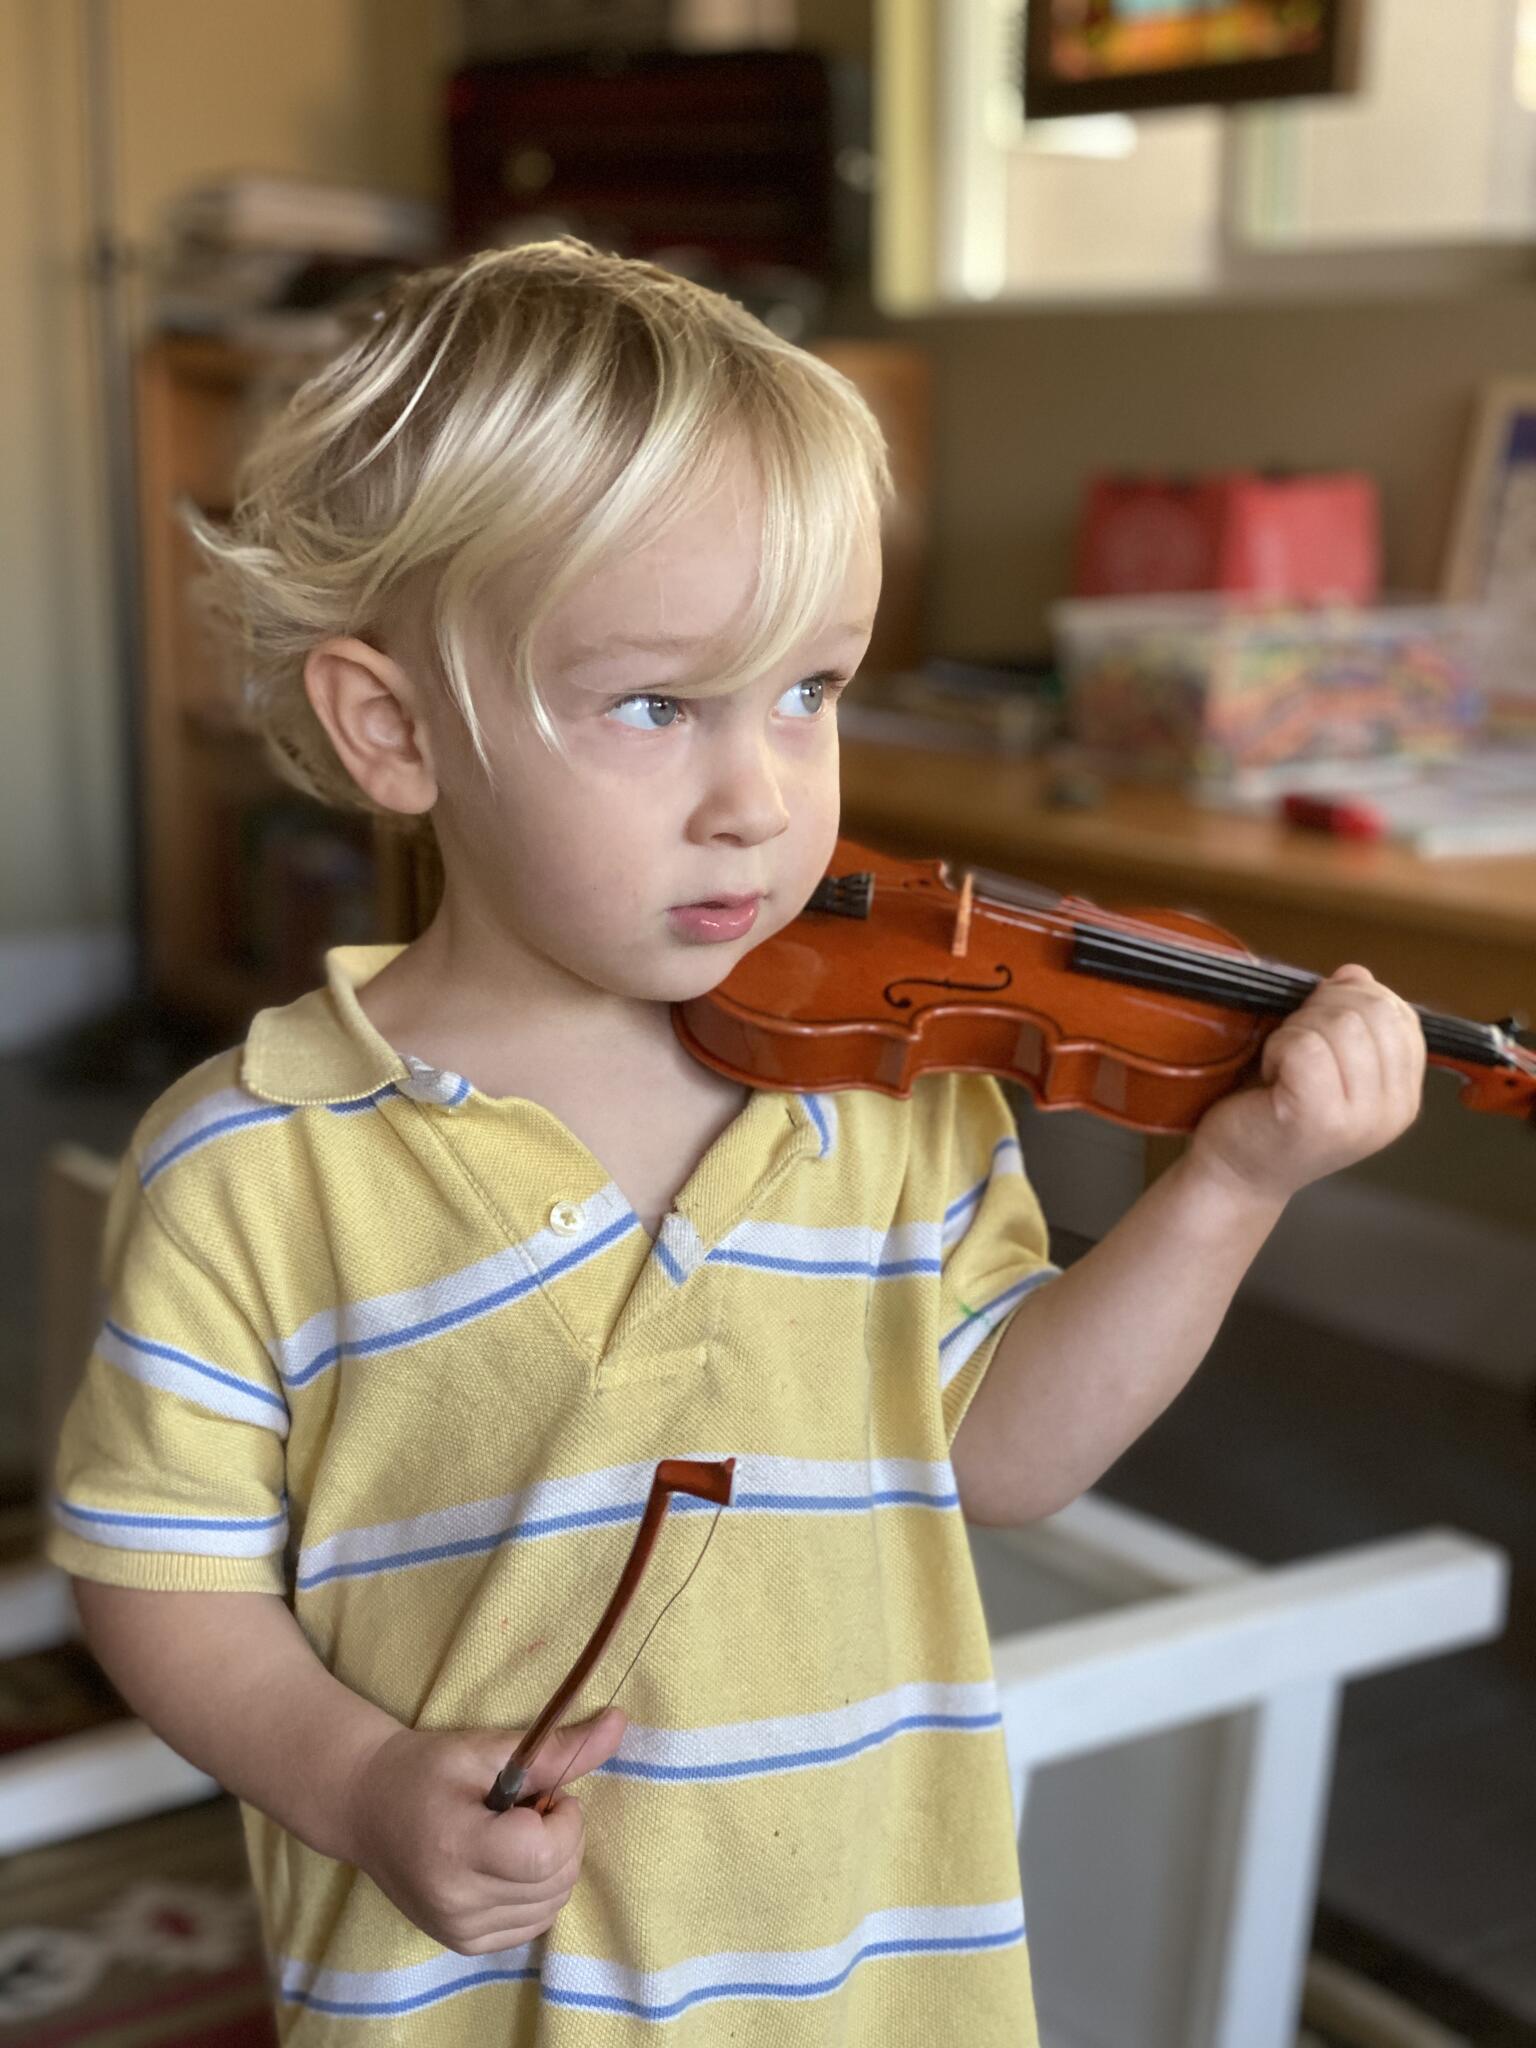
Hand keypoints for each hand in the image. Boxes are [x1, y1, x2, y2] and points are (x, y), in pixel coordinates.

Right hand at [341, 1708, 626, 1954]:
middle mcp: (457, 1902)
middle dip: (562, 1837)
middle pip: (556, 1881)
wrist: (364, 1806)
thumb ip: (556, 1748)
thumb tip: (620, 1723)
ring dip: (552, 1865)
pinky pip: (531, 1923)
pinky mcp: (464, 1944)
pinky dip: (536, 1891)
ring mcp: (459, 1931)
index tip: (545, 1794)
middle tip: (529, 1807)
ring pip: (552, 1905)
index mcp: (457, 1848)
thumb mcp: (486, 1749)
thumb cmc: (423, 1769)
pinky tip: (507, 1861)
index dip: (563, 1821)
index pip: (544, 1855)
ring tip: (514, 1833)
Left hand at [1188, 964, 1424, 1206]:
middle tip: (1291, 1045)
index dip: (1352, 999)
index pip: (1399, 1015)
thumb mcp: (1326, 1060)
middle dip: (1321, 1010)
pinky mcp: (1319, 1117)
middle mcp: (1395, 1110)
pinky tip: (1270, 1074)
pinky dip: (1279, 1047)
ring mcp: (1360, 1118)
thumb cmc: (1272, 1111)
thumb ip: (1350, 1017)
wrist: (1235, 1173)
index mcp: (1404, 1095)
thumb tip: (1356, 974)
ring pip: (1340, 1024)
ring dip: (1296, 1030)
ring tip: (1281, 1064)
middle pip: (1372, 1011)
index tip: (1316, 1024)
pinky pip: (1305, 1045)